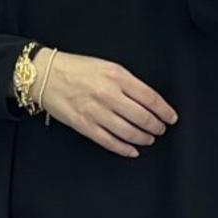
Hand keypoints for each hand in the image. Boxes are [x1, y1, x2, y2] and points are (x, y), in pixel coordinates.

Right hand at [33, 48, 177, 157]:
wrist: (46, 75)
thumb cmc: (77, 69)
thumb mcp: (107, 66)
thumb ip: (127, 82)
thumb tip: (148, 101)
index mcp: (117, 76)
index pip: (149, 97)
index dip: (164, 111)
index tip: (171, 118)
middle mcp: (108, 94)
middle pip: (142, 117)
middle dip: (156, 126)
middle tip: (160, 129)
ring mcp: (95, 112)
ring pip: (128, 132)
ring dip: (143, 138)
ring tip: (149, 139)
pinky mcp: (84, 125)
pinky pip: (109, 141)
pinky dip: (124, 149)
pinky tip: (132, 150)